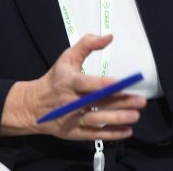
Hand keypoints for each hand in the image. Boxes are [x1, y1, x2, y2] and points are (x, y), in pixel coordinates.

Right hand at [0, 34, 146, 139]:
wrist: (32, 106)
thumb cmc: (55, 79)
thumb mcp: (67, 57)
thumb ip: (87, 44)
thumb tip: (109, 37)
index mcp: (67, 81)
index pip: (85, 83)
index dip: (101, 83)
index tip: (120, 83)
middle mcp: (69, 101)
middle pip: (96, 102)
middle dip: (119, 102)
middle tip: (140, 100)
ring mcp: (71, 119)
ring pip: (96, 120)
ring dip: (117, 119)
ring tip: (136, 115)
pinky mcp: (73, 132)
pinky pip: (93, 134)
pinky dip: (111, 134)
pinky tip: (127, 131)